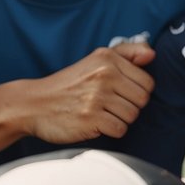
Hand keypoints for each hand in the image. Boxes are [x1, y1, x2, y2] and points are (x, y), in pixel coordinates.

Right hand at [22, 41, 155, 144]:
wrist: (33, 104)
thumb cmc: (68, 84)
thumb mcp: (95, 60)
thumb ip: (126, 53)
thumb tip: (151, 53)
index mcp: (107, 59)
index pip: (147, 82)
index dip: (136, 92)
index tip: (119, 94)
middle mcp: (104, 75)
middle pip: (142, 100)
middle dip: (129, 106)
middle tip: (108, 105)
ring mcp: (97, 97)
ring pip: (132, 116)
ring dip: (119, 120)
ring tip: (100, 113)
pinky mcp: (91, 118)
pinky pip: (120, 130)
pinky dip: (110, 131)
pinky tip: (95, 123)